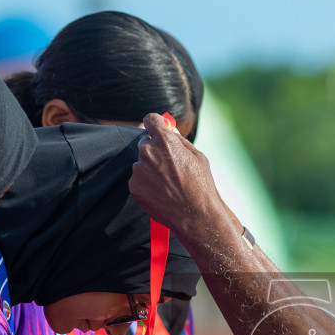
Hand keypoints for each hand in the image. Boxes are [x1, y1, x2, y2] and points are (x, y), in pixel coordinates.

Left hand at [128, 113, 227, 240]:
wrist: (194, 215)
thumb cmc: (200, 185)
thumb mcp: (197, 157)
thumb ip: (180, 140)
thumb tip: (169, 130)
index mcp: (164, 140)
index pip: (150, 119)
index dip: (155, 123)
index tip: (157, 129)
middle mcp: (148, 152)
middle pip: (144, 142)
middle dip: (154, 149)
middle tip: (168, 165)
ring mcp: (138, 169)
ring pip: (141, 163)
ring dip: (150, 168)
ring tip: (167, 183)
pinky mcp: (133, 186)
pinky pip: (138, 179)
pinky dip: (146, 183)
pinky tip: (161, 192)